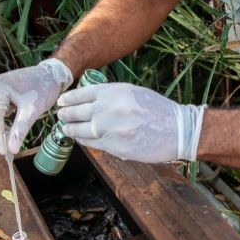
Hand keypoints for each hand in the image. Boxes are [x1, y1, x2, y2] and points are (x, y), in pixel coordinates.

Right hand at [0, 58, 72, 154]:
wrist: (53, 74)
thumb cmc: (45, 88)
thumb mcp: (33, 110)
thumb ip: (20, 129)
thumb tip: (12, 149)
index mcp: (0, 88)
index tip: (3, 151)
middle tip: (6, 149)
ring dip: (1, 128)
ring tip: (9, 142)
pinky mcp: (3, 92)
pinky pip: (0, 110)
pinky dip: (4, 121)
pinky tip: (11, 131)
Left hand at [56, 83, 205, 162]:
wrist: (179, 129)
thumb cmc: (159, 110)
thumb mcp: (134, 93)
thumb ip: (112, 96)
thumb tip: (90, 103)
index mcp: (116, 91)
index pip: (83, 93)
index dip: (69, 98)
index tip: (62, 101)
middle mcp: (110, 108)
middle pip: (78, 112)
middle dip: (66, 114)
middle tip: (60, 115)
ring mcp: (112, 129)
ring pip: (81, 130)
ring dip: (70, 129)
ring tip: (65, 128)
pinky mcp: (116, 147)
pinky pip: (93, 144)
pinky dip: (84, 140)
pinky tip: (80, 138)